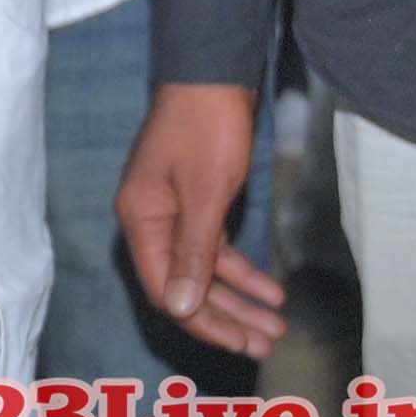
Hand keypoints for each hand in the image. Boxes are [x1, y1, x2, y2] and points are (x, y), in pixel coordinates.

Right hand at [113, 84, 292, 357]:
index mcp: (141, 221)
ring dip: (239, 299)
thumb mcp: (206, 192)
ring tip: (274, 325)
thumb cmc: (207, 127)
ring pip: (204, 271)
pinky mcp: (195, 202)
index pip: (167, 290)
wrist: (214, 71)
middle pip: (186, 287)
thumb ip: (194, 253)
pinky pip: (214, 248)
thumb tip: (182, 309)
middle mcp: (150, 222)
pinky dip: (241, 270)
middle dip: (228, 318)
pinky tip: (270, 288)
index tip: (242, 343)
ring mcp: (172, 213)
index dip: (203, 321)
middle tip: (266, 344)